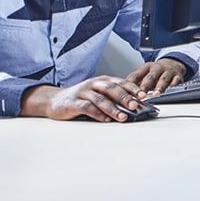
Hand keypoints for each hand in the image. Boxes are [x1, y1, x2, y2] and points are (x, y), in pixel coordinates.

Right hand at [27, 76, 149, 122]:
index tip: (144, 96)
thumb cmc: (80, 98)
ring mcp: (82, 93)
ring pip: (100, 99)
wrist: (54, 100)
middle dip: (125, 97)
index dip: (133, 88)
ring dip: (113, 108)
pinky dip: (97, 114)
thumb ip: (112, 98)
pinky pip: (86, 108)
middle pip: (111, 88)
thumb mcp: (98, 94)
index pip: (120, 82)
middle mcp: (93, 84)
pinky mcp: (73, 103)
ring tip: (123, 117)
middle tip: (136, 105)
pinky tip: (105, 120)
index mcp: (102, 81)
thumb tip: (134, 107)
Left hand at [126, 58, 187, 95]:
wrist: (172, 64)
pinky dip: (173, 88)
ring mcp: (167, 72)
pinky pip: (176, 82)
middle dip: (145, 87)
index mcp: (146, 67)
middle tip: (140, 96)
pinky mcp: (177, 77)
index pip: (136, 75)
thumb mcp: (144, 74)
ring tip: (156, 95)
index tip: (126, 93)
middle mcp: (157, 68)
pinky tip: (170, 93)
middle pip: (150, 77)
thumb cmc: (155, 73)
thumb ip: (135, 83)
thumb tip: (122, 94)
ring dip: (159, 88)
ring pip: (163, 80)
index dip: (131, 84)